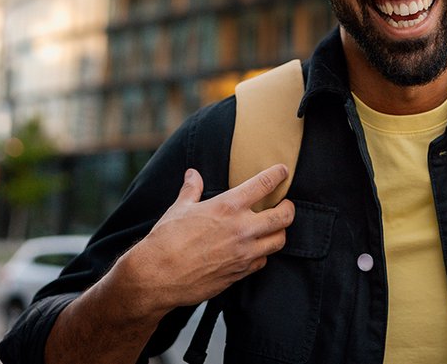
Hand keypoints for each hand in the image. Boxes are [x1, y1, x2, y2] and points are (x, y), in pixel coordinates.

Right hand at [117, 164, 295, 314]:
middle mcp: (242, 228)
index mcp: (228, 206)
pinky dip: (263, 254)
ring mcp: (244, 253)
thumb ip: (192, 189)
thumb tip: (193, 174)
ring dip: (279, 232)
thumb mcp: (179, 208)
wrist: (158, 276)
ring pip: (279, 240)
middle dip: (289, 208)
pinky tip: (256, 249)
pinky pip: (263, 261)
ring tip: (274, 227)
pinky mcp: (240, 272)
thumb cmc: (166, 239)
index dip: (278, 174)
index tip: (283, 171)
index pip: (264, 184)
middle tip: (286, 204)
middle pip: (284, 216)